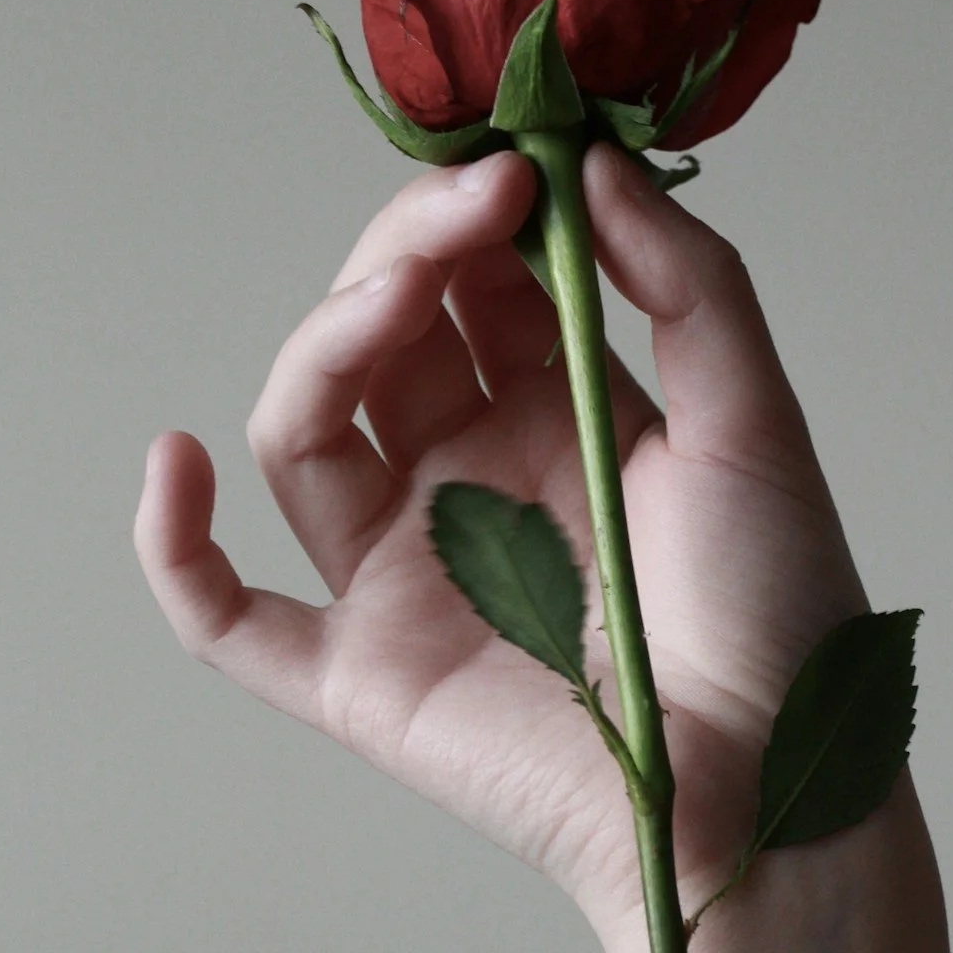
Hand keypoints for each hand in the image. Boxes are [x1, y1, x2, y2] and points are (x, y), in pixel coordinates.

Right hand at [135, 143, 862, 941]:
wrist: (777, 788)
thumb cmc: (779, 615)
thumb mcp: (753, 420)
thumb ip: (683, 285)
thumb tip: (590, 163)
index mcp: (557, 414)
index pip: (472, 284)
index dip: (476, 217)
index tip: (516, 165)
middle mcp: (467, 479)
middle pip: (380, 337)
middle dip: (410, 252)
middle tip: (472, 206)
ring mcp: (405, 573)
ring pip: (304, 432)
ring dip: (326, 345)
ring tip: (395, 292)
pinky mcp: (362, 674)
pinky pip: (229, 618)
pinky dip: (174, 549)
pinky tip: (174, 463)